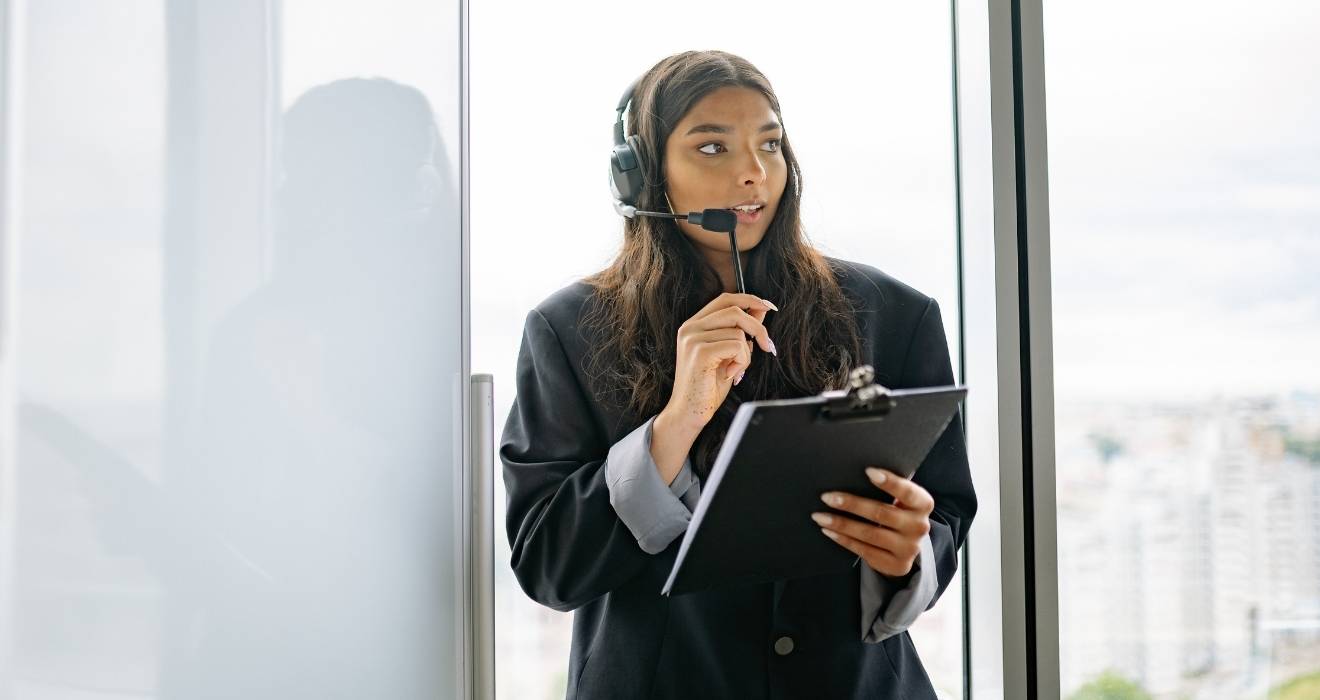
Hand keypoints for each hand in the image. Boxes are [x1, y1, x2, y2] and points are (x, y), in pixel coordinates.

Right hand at [658, 292, 776, 433]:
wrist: (688, 414)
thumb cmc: (708, 387)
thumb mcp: (728, 354)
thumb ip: (740, 331)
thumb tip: (761, 310)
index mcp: (694, 325)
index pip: (725, 299)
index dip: (749, 299)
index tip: (768, 307)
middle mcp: (690, 328)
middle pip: (735, 310)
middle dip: (758, 327)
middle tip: (768, 346)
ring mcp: (693, 339)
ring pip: (739, 332)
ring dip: (746, 354)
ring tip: (736, 370)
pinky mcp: (700, 352)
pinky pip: (737, 346)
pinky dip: (742, 361)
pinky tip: (731, 374)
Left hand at [811, 467, 933, 578]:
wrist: (906, 546)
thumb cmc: (897, 511)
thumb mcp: (901, 499)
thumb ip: (889, 487)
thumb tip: (856, 471)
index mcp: (923, 504)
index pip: (907, 491)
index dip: (889, 482)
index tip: (867, 471)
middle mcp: (919, 526)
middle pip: (881, 513)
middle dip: (851, 504)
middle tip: (827, 497)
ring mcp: (908, 548)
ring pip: (870, 534)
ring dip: (841, 524)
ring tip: (820, 516)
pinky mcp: (895, 564)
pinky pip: (864, 550)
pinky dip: (844, 540)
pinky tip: (828, 531)